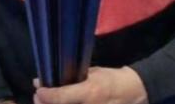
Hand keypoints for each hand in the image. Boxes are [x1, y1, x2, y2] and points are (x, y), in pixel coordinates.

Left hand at [33, 67, 147, 103]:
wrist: (136, 93)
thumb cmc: (113, 79)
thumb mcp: (93, 73)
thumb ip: (71, 77)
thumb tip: (48, 80)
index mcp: (90, 92)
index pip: (60, 97)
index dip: (45, 95)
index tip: (38, 89)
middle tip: (39, 97)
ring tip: (47, 101)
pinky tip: (59, 103)